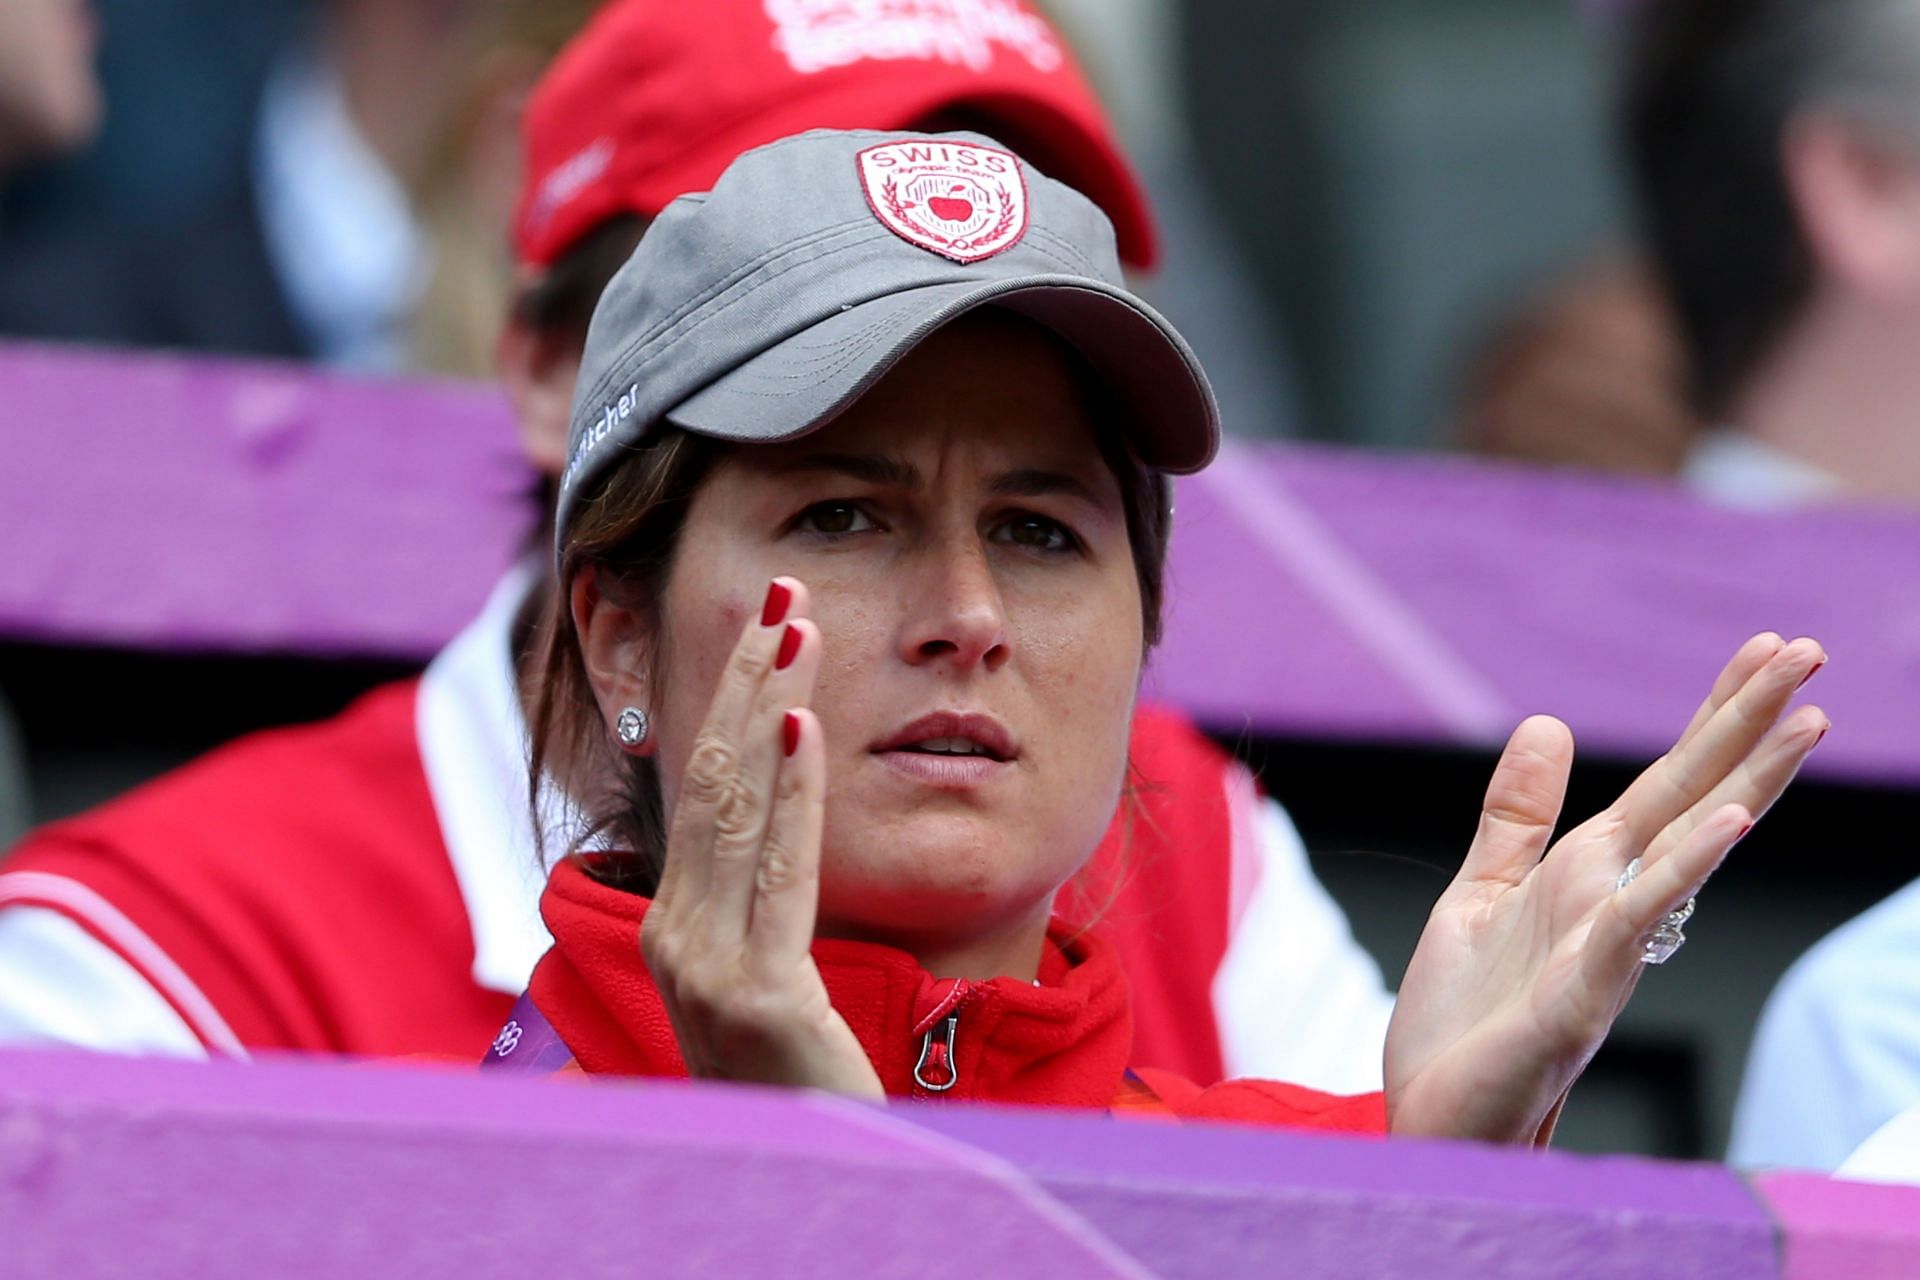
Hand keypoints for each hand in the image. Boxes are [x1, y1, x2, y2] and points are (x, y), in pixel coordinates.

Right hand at [639, 577, 882, 1098]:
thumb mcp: (776, 980)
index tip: (764, 626)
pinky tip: (802, 725)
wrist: (817, 1186)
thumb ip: (766, 902)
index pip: (703, 790)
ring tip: (796, 625)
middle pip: (710, 778)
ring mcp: (707, 967)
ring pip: (736, 807)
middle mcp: (678, 939)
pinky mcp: (757, 994)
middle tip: (779, 591)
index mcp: (680, 928)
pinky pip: (778, 871)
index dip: (729, 700)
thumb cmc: (809, 1084)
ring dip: (768, 704)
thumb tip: (779, 818)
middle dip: (745, 676)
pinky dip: (791, 791)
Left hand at [1384, 634, 1827, 1143]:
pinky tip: (1726, 822)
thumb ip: (1517, 816)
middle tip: (1812, 652)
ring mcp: (1607, 948)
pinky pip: (1638, 920)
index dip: (1715, 715)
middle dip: (1749, 726)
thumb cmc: (1464, 1021)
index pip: (1668, 781)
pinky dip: (1680, 870)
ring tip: (1809, 720)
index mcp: (1588, 875)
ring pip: (1688, 851)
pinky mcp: (1581, 994)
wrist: (1430, 1116)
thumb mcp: (1480, 892)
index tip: (1767, 649)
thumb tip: (1547, 722)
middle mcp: (1613, 904)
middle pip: (1694, 797)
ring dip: (1747, 785)